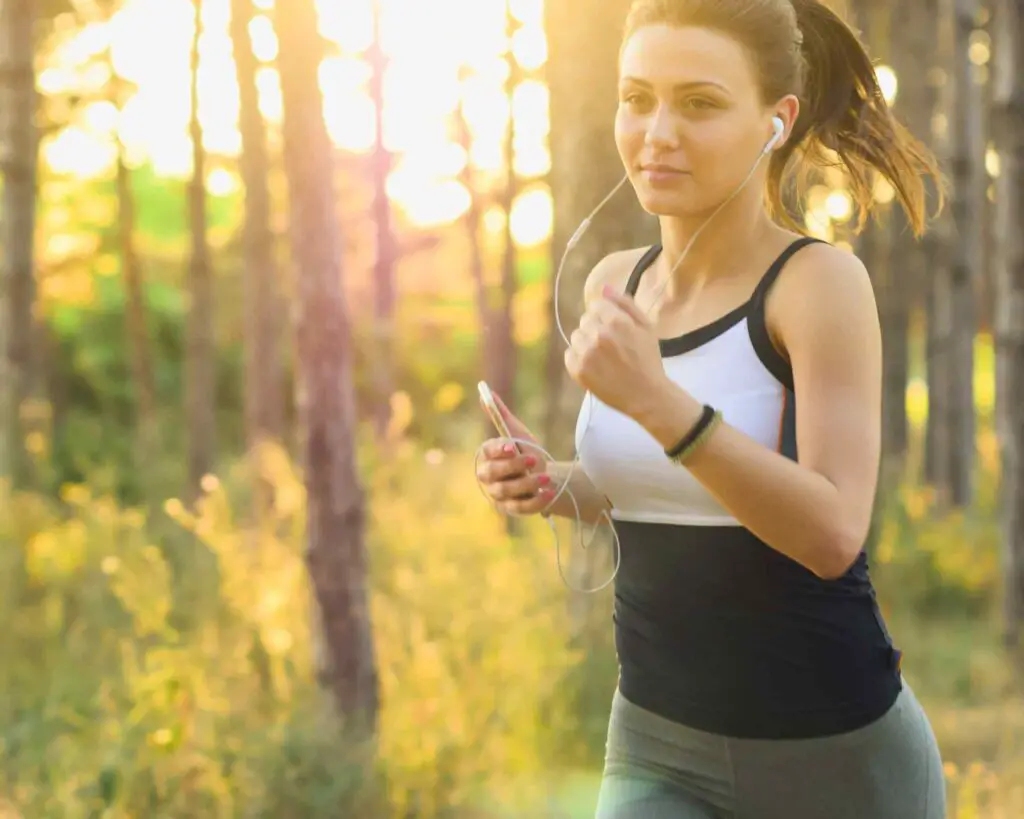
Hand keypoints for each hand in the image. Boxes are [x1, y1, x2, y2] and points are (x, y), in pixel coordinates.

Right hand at [476, 390, 555, 515]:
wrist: (544, 476)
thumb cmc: (526, 452)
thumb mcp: (517, 432)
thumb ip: (500, 414)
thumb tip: (485, 391)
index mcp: (487, 456)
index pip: (487, 452)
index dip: (499, 450)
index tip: (512, 446)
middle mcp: (488, 477)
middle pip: (493, 474)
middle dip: (513, 467)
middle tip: (534, 460)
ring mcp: (499, 495)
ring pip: (507, 491)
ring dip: (527, 484)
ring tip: (546, 478)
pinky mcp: (512, 509)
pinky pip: (520, 507)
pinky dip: (535, 501)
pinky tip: (549, 493)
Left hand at [564, 285, 667, 417]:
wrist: (646, 395)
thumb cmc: (648, 359)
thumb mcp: (646, 326)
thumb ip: (625, 303)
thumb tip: (604, 288)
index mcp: (617, 321)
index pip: (595, 306)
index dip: (605, 316)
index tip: (614, 329)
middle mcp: (599, 335)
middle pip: (585, 320)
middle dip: (596, 329)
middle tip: (611, 346)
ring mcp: (586, 353)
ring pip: (576, 336)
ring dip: (586, 343)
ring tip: (603, 357)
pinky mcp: (578, 370)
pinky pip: (569, 354)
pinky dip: (578, 359)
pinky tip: (595, 366)